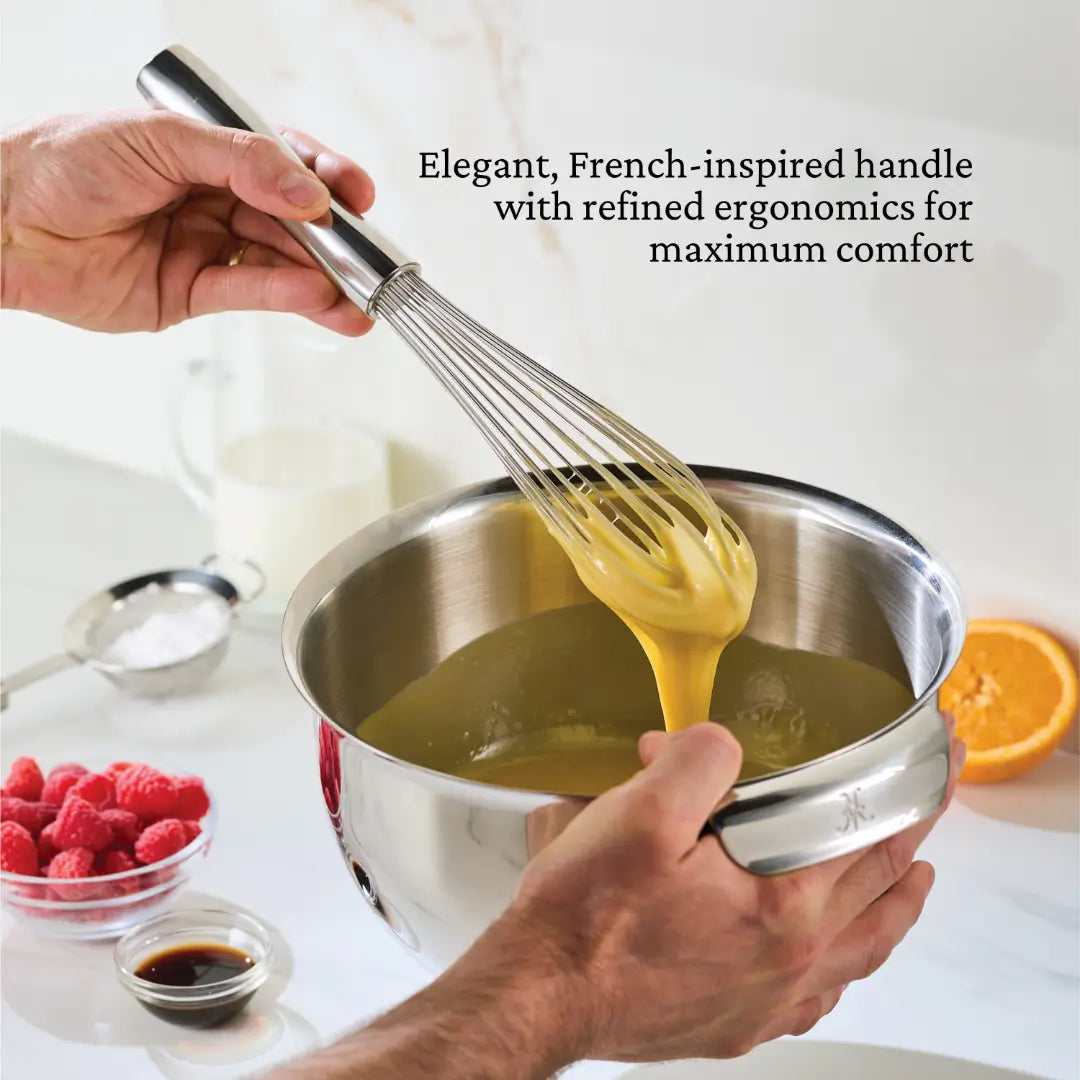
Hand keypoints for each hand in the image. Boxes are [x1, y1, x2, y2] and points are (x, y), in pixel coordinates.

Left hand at [1, 111, 373, 334]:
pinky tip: (316, 298)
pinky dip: (282, 295)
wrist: (3, 224)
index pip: (283, 163)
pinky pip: (246, 293)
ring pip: (277, 262)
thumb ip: (238, 163)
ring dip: (322, 280)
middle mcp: (211, 199)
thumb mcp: (158, 140)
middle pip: (290, 219)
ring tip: (359, 298)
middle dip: (334, 239)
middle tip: (370, 257)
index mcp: (206, 152)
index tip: (356, 194)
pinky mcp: (189, 293)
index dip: (325, 178)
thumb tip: (304, 190)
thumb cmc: (61, 162)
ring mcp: (203, 247)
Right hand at [506, 717, 963, 1062]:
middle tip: (931, 808)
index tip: (934, 764)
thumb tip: (720, 745)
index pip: (871, 839)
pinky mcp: (734, 1023)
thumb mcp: (642, 812)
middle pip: (878, 896)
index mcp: (780, 906)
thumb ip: (699, 760)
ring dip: (892, 909)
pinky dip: (842, 968)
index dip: (910, 795)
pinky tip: (831, 964)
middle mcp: (789, 962)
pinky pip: (817, 998)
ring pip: (859, 953)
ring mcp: (765, 1001)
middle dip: (913, 842)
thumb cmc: (587, 917)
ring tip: (910, 883)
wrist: (541, 991)